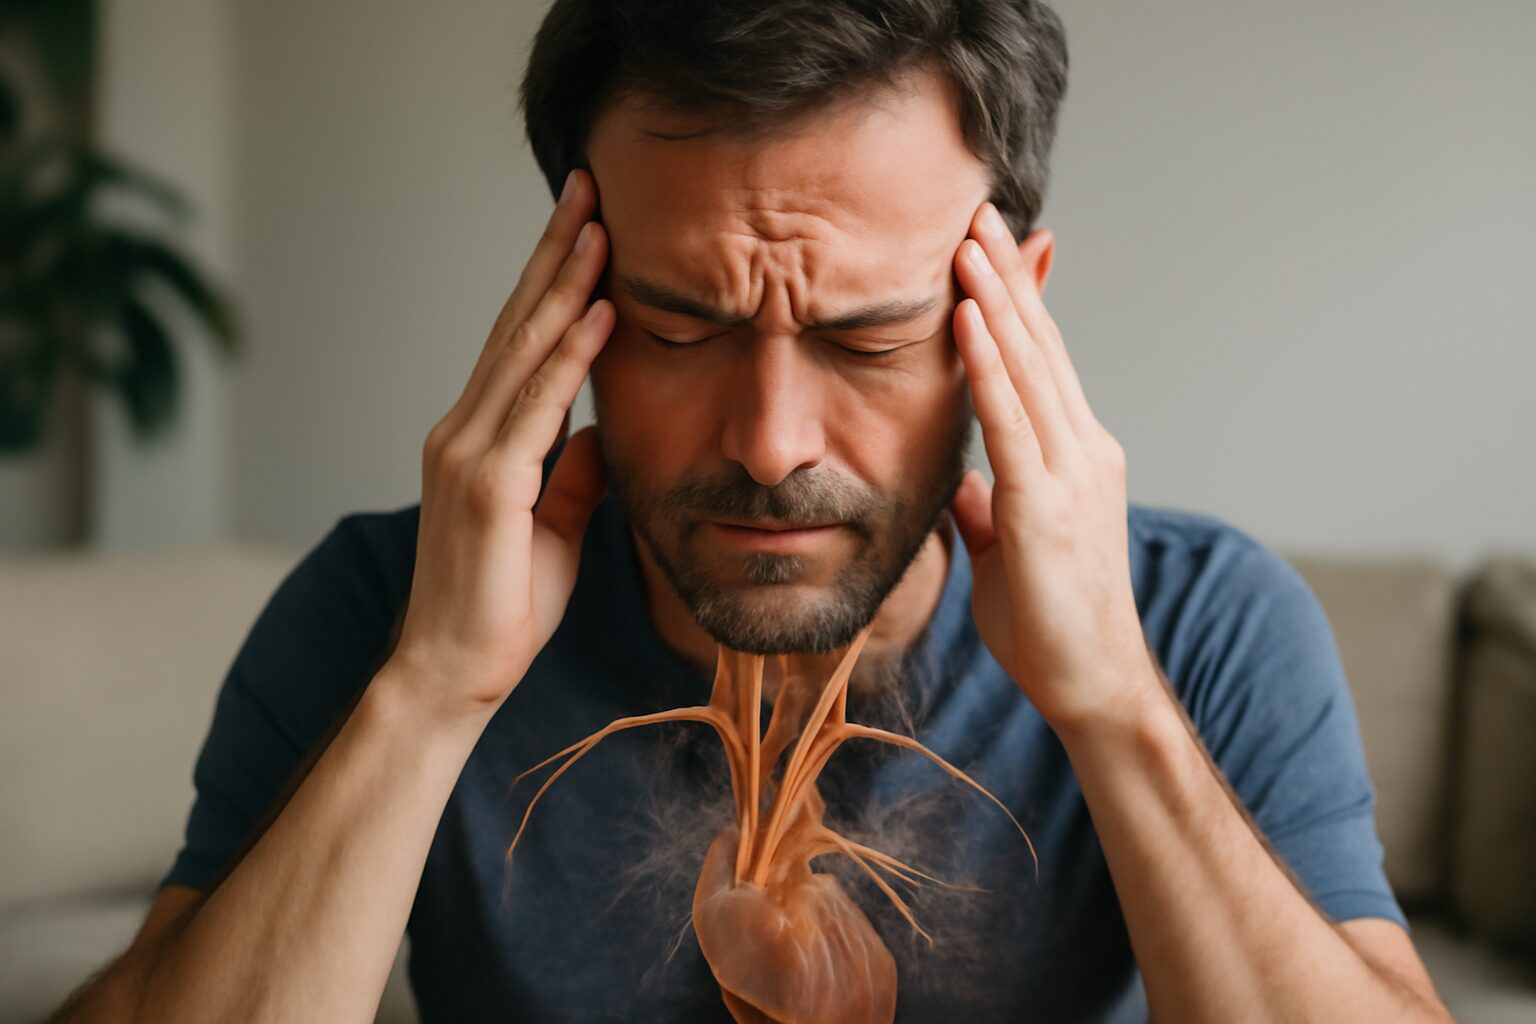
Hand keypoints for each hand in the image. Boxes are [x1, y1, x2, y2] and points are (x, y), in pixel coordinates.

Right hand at [390, 169, 612, 720]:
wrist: (451, 675)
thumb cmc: (500, 610)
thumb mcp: (552, 528)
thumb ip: (570, 475)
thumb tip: (596, 431)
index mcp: (478, 440)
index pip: (519, 344)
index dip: (551, 283)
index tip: (586, 229)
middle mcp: (463, 432)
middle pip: (516, 325)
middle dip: (555, 254)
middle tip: (587, 188)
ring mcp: (469, 454)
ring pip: (524, 351)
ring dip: (565, 284)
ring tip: (600, 224)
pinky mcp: (488, 485)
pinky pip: (538, 406)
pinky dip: (570, 355)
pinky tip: (600, 311)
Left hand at [948, 202, 1155, 731]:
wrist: (1090, 685)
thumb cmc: (1049, 622)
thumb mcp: (1006, 548)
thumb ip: (988, 504)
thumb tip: (964, 480)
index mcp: (1072, 456)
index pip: (1039, 362)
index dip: (1013, 301)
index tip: (985, 247)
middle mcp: (1081, 450)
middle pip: (1039, 345)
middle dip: (1005, 275)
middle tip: (976, 209)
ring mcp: (1070, 473)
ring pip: (1028, 367)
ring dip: (994, 298)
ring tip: (966, 237)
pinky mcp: (1046, 506)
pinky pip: (1010, 420)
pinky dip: (986, 364)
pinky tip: (965, 316)